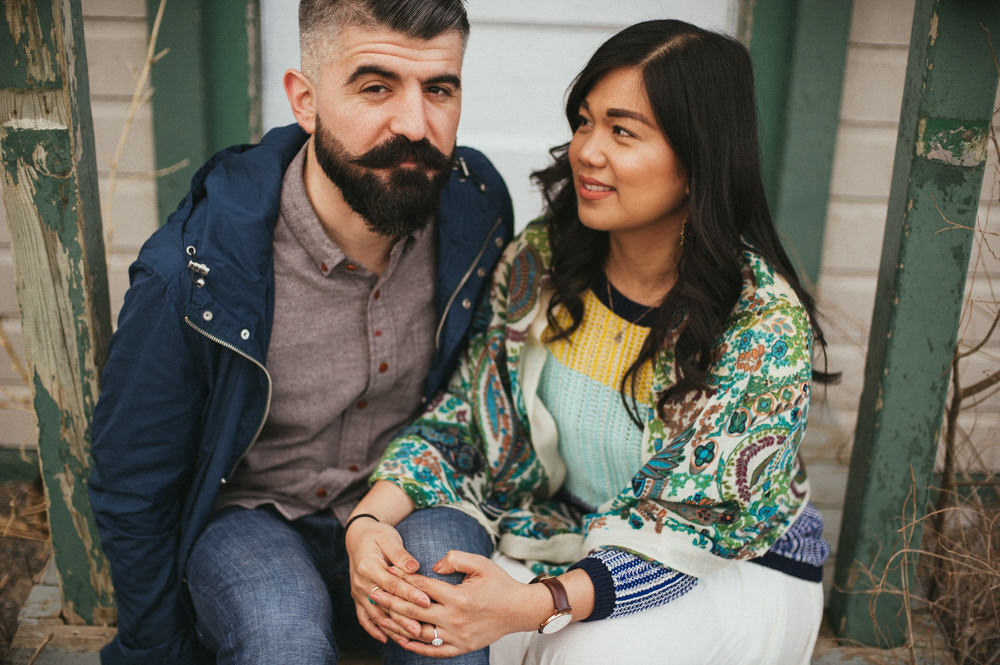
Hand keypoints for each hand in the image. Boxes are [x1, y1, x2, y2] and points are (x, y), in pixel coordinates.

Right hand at [345, 517, 431, 643]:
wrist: (358, 536)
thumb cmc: (378, 535)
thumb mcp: (389, 538)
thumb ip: (400, 554)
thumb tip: (413, 567)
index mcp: (368, 566)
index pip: (392, 584)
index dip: (410, 594)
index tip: (427, 601)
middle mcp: (361, 582)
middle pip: (384, 604)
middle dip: (403, 619)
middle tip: (421, 630)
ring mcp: (358, 592)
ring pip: (375, 615)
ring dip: (392, 629)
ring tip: (409, 640)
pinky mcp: (358, 598)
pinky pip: (364, 618)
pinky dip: (374, 630)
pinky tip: (386, 639)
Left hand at [373, 550, 550, 656]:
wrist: (519, 610)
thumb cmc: (499, 583)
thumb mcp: (481, 563)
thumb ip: (456, 558)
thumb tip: (434, 566)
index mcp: (459, 596)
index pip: (422, 587)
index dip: (402, 579)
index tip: (386, 572)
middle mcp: (455, 619)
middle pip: (414, 611)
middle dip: (390, 601)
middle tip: (371, 593)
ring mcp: (457, 636)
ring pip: (419, 633)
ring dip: (397, 626)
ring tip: (379, 617)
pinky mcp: (461, 647)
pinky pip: (433, 650)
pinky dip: (415, 647)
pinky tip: (401, 639)